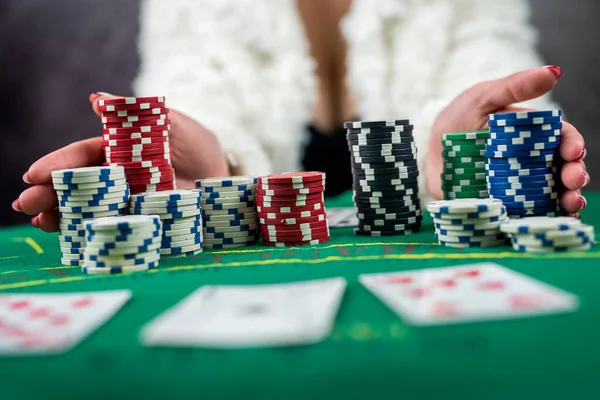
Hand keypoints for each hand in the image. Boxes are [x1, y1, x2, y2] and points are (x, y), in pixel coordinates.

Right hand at [13, 93, 229, 231]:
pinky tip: (71, 240)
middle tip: (24, 204)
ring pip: (89, 209)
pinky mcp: (144, 221)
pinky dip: (93, 234)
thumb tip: (98, 99)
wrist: (223, 174)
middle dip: (49, 194)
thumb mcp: (172, 123)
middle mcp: (118, 178)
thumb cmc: (196, 144)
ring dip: (62, 216)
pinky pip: (115, 228)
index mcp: (118, 151)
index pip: (82, 157)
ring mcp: (129, 201)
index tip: (33, 174)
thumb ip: (138, 114)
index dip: (58, 164)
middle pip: (78, 186)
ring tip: (40, 223)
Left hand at [427, 66, 586, 216]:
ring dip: (569, 200)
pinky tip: (556, 222)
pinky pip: (530, 214)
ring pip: (554, 194)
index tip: (572, 152)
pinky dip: (546, 219)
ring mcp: (520, 186)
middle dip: (575, 175)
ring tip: (571, 204)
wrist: (428, 151)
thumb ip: (514, 86)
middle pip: (564, 169)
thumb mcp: (483, 98)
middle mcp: (532, 161)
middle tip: (573, 181)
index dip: (572, 144)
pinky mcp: (505, 205)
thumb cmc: (458, 119)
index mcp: (532, 134)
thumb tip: (552, 72)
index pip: (562, 138)